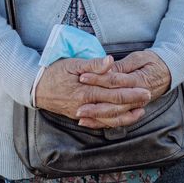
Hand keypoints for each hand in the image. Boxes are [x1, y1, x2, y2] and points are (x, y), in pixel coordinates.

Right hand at [34, 55, 150, 127]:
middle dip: (133, 101)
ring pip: (109, 118)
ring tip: (140, 111)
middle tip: (148, 96)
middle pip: (115, 105)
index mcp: (86, 90)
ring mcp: (83, 112)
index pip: (114, 91)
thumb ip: (93, 64)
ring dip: (126, 115)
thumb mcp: (72, 63)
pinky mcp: (80, 116)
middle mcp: (86, 104)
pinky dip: (112, 122)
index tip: (144, 87)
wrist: (35, 88)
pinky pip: (99, 122)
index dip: (130, 90)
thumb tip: (110, 62)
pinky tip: (120, 119)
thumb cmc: (53, 72)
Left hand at [76, 51, 171, 126]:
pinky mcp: (131, 110)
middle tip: (77, 106)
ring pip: (114, 115)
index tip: (82, 76)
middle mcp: (137, 97)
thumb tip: (107, 66)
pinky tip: (90, 122)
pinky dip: (103, 122)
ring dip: (97, 117)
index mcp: (138, 81)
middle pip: (113, 103)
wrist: (168, 73)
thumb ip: (123, 65)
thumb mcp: (139, 58)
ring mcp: (135, 106)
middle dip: (94, 106)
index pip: (114, 80)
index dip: (97, 78)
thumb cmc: (152, 62)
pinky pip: (117, 120)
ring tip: (81, 116)